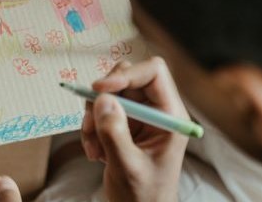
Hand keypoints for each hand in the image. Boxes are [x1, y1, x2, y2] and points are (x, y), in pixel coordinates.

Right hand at [81, 57, 188, 201]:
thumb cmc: (143, 196)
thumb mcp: (127, 167)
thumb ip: (115, 133)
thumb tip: (102, 100)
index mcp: (170, 115)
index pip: (153, 73)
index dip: (126, 74)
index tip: (100, 89)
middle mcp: (156, 110)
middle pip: (126, 78)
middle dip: (102, 98)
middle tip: (91, 124)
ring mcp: (138, 116)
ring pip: (108, 94)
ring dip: (93, 117)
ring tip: (94, 147)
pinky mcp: (123, 123)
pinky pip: (100, 110)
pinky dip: (91, 128)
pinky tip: (96, 152)